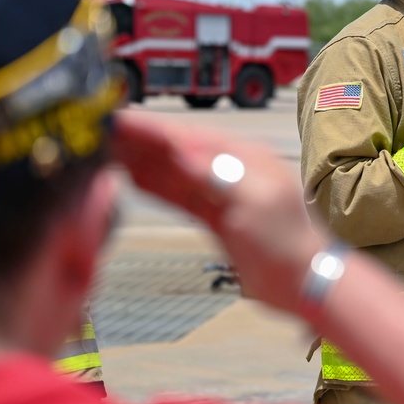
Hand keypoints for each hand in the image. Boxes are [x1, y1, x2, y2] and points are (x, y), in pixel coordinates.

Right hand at [111, 111, 326, 312]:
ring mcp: (223, 193)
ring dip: (142, 162)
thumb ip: (216, 176)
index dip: (151, 130)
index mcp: (245, 157)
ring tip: (107, 151)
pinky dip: (156, 187)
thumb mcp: (253, 202)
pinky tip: (132, 179)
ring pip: (174, 171)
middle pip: (177, 150)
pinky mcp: (218, 217)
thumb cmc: (286, 242)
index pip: (189, 137)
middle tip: (100, 132)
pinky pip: (180, 195)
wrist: (304, 282)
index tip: (118, 122)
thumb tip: (180, 152)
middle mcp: (232, 169)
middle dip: (140, 142)